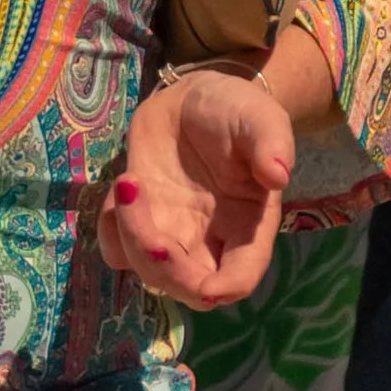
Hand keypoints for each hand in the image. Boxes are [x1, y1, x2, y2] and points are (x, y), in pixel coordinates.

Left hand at [97, 68, 295, 308]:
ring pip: (150, 272)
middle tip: (145, 208)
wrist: (195, 101)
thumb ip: (272, 143)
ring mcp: (174, 233)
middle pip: (190, 287)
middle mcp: (211, 239)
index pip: (242, 276)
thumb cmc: (236, 111)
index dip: (227, 288)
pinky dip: (111, 233)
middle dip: (166, 267)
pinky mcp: (143, 221)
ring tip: (129, 181)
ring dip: (132, 239)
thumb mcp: (261, 117)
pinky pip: (119, 251)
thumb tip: (279, 174)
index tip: (207, 286)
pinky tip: (121, 190)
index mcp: (248, 225)